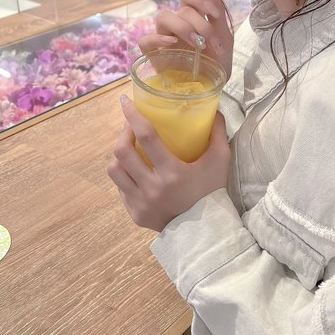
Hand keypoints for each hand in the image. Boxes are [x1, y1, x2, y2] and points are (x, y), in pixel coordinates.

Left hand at [107, 96, 230, 231]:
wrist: (207, 233)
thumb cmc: (212, 192)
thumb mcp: (220, 160)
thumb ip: (217, 133)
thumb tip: (214, 109)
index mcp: (172, 172)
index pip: (146, 136)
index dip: (133, 116)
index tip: (125, 101)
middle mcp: (152, 188)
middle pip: (122, 152)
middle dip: (123, 133)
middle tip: (130, 125)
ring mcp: (140, 203)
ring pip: (115, 171)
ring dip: (119, 155)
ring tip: (129, 148)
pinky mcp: (135, 214)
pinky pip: (120, 188)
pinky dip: (125, 175)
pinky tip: (135, 170)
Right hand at [139, 0, 233, 78]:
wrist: (213, 86)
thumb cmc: (217, 62)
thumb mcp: (224, 38)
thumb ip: (218, 14)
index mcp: (193, 16)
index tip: (214, 14)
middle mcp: (177, 23)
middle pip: (180, 8)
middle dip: (200, 23)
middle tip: (210, 41)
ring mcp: (163, 37)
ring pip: (163, 18)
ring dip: (183, 28)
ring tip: (197, 44)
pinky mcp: (153, 54)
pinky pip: (145, 40)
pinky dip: (158, 39)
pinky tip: (172, 44)